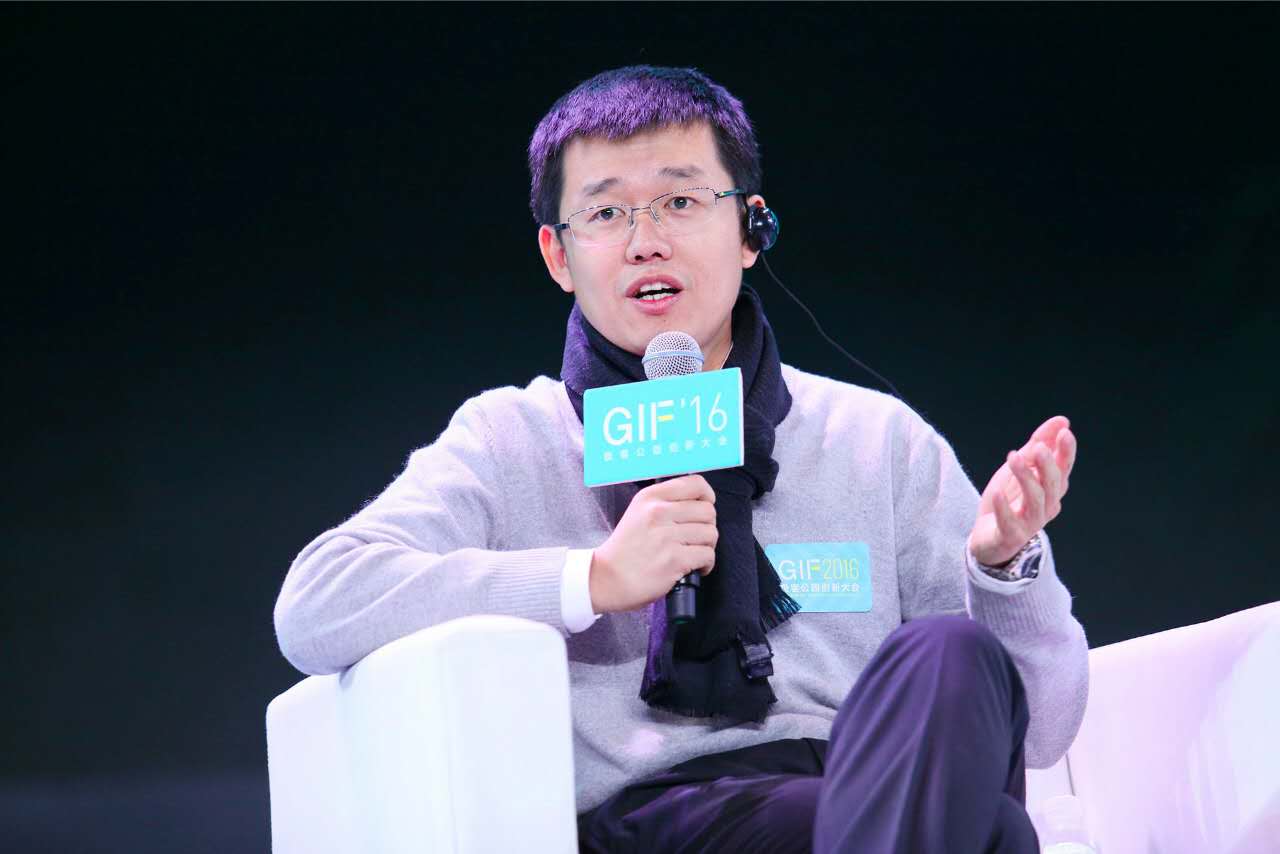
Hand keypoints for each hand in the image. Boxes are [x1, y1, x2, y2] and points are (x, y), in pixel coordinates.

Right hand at [590, 475, 718, 613]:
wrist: (606, 578)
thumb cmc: (624, 550)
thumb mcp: (638, 513)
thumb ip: (665, 503)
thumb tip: (699, 501)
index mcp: (651, 497)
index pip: (696, 484)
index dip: (707, 496)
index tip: (705, 506)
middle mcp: (658, 513)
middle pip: (708, 510)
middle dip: (707, 526)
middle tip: (697, 537)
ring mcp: (667, 537)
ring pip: (711, 533)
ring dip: (707, 546)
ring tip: (694, 553)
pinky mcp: (674, 560)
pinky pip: (707, 555)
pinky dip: (706, 564)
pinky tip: (695, 568)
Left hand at [968, 415, 1076, 566]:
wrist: (988, 538)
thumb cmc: (1009, 500)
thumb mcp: (1020, 468)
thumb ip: (1038, 444)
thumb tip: (1062, 420)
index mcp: (1051, 489)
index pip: (1064, 468)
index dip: (1066, 452)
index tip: (1064, 432)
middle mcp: (1046, 506)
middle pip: (1053, 485)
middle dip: (1048, 465)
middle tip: (1038, 447)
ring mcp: (1030, 523)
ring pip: (1035, 501)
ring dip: (1026, 478)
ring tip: (1013, 457)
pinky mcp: (1011, 536)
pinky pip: (1009, 522)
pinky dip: (1004, 509)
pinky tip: (998, 494)